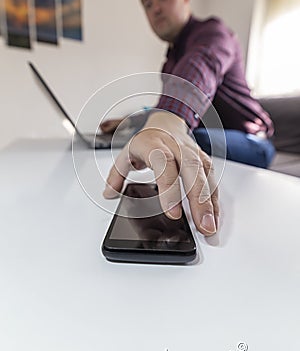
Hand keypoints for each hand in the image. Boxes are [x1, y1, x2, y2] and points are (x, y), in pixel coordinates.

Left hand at [103, 111, 218, 235]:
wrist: (165, 123)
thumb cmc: (147, 141)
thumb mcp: (125, 154)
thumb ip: (116, 174)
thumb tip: (108, 193)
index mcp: (154, 144)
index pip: (164, 163)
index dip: (170, 188)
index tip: (173, 213)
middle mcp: (176, 146)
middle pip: (192, 170)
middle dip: (199, 200)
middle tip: (202, 226)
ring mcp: (193, 152)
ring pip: (206, 174)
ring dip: (210, 203)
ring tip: (210, 227)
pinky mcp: (203, 160)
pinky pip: (212, 178)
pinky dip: (214, 199)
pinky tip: (214, 217)